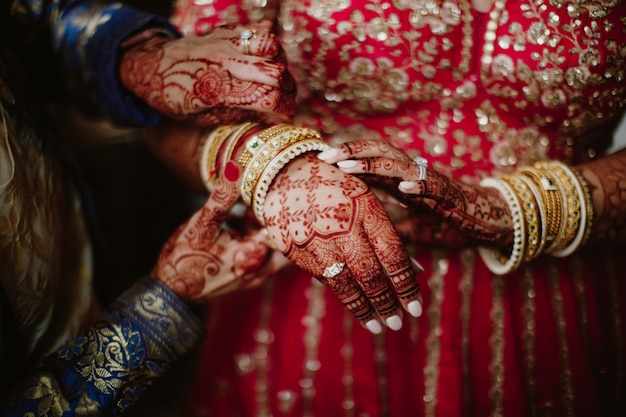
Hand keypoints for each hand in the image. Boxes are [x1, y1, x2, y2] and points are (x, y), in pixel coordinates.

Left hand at [119, 21, 295, 125]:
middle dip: (289, 91)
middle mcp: (223, 63)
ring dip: (281, 64)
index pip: (267, 99)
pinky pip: (258, 31)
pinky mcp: (225, 30)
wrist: (148, 64)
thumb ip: (238, 115)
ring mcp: (225, 42)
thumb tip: (270, 116)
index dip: (285, 111)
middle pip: (276, 73)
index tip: (287, 117)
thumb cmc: (174, 97)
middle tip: (286, 100)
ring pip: (272, 45)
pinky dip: (268, 46)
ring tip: (276, 77)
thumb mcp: (203, 118)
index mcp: (217, 90)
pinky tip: (264, 60)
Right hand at [152, 161, 287, 301]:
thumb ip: (223, 196)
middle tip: (275, 195)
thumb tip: (236, 166)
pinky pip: (262, 255)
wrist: (170, 290)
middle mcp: (262, 267)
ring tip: (250, 209)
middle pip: (284, 238)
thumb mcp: (204, 222)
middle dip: (279, 217)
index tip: (285, 189)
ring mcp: (256, 275)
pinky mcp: (248, 278)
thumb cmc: (185, 257)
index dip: (287, 206)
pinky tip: (239, 224)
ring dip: (265, 227)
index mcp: (256, 252)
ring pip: (273, 247)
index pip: (286, 226)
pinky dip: (256, 239)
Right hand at [263, 153, 423, 333]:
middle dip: (387, 304)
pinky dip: (343, 295)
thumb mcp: (366, 198)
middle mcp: (342, 226)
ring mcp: (317, 240)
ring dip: (364, 309)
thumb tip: (413, 270)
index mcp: (365, 208)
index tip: (416, 307)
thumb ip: (387, 233)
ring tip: (378, 326)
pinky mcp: (296, 251)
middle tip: (398, 324)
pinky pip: (325, 279)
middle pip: (370, 274)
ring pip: (345, 284)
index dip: (406, 285)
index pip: (392, 254)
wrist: (284, 172)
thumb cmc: (336, 185)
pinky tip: (356, 308)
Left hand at [318, 140, 514, 247]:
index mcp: (400, 181)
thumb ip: (388, 224)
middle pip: (379, 154)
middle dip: (352, 152)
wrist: (487, 222)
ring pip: (400, 165)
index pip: (369, 163)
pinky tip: (403, 189)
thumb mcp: (408, 228)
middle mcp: (412, 175)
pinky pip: (434, 186)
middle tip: (325, 156)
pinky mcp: (451, 195)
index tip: (319, 161)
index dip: (345, 159)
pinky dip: (419, 186)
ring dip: (374, 165)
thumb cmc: (447, 222)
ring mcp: (431, 182)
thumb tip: (360, 232)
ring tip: (349, 166)